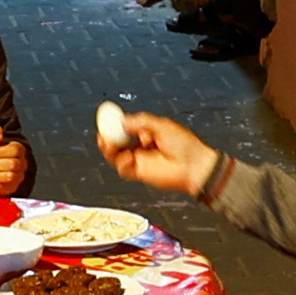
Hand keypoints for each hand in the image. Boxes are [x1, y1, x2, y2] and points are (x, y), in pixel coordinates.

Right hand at [99, 110, 216, 198]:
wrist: (193, 166)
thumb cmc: (185, 146)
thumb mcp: (161, 125)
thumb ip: (141, 122)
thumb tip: (124, 121)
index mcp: (148, 133)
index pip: (127, 129)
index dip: (115, 126)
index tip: (107, 122)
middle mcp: (142, 147)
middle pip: (119, 143)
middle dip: (108, 139)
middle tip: (102, 135)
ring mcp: (141, 160)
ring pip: (118, 156)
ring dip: (111, 151)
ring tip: (109, 145)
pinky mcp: (140, 173)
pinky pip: (124, 168)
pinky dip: (122, 162)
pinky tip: (128, 157)